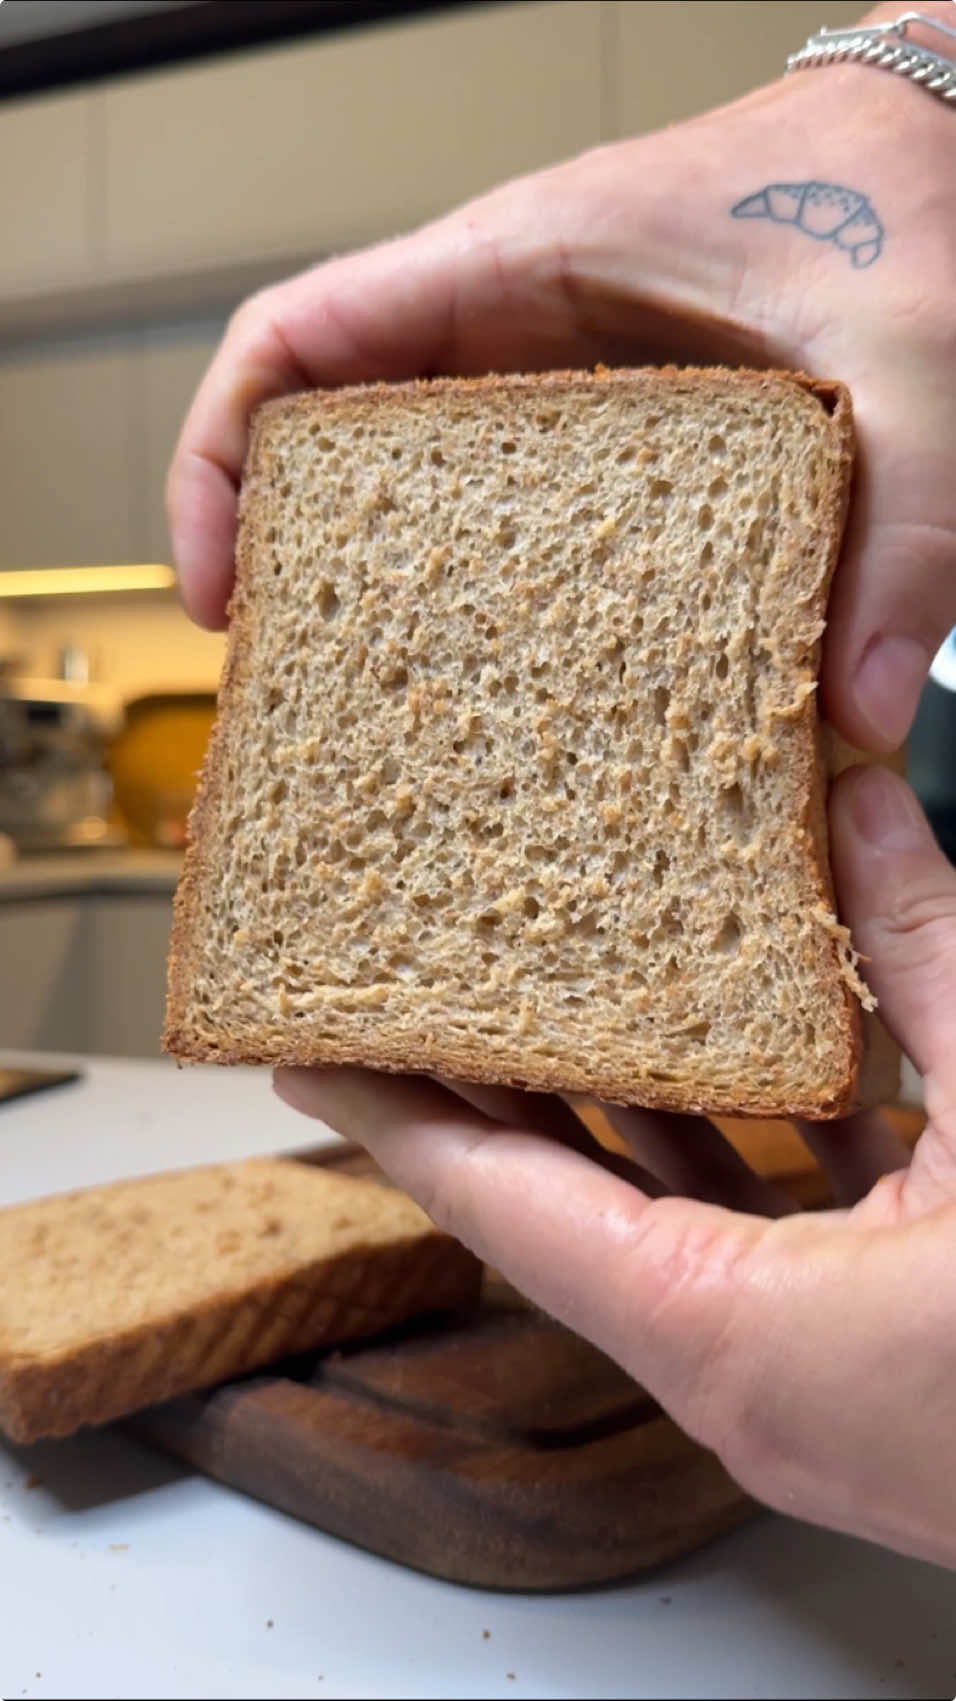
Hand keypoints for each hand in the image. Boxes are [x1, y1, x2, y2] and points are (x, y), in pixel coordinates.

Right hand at [167, 2, 955, 750]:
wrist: (950, 160)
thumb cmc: (907, 201)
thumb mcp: (916, 366)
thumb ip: (904, 536)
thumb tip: (856, 709)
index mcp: (529, 267)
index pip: (299, 339)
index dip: (220, 458)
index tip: (216, 588)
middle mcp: (520, 330)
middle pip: (336, 440)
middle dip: (297, 563)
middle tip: (299, 694)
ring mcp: (560, 387)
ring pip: (414, 488)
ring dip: (383, 594)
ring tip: (385, 719)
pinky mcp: (611, 439)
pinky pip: (505, 513)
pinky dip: (481, 594)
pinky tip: (515, 686)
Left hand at [276, 764, 955, 1568]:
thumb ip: (925, 945)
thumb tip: (862, 801)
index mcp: (740, 1339)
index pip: (505, 1207)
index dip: (397, 1116)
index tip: (311, 1050)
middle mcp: (745, 1381)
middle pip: (564, 1212)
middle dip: (494, 1092)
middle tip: (420, 988)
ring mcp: (800, 1389)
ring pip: (657, 1227)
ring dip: (610, 1116)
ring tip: (547, 998)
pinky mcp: (860, 1374)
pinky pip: (747, 1247)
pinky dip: (721, 1154)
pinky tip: (720, 1066)